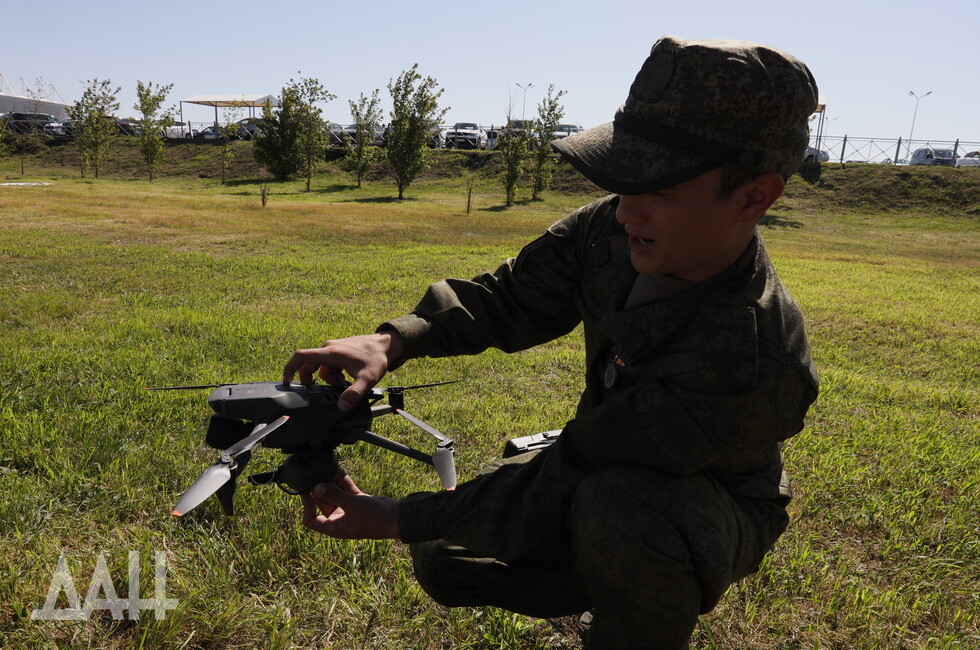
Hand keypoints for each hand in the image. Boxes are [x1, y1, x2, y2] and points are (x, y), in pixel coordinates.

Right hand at [282, 332, 404, 409]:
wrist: (388, 344)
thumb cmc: (377, 358)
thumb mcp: (367, 378)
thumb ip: (353, 393)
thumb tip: (341, 406)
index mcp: (330, 352)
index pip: (301, 357)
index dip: (289, 369)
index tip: (286, 382)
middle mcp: (329, 348)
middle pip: (310, 366)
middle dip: (316, 382)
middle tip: (328, 392)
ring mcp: (334, 348)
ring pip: (322, 368)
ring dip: (330, 380)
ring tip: (346, 385)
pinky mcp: (340, 351)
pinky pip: (330, 365)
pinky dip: (335, 374)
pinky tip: (348, 379)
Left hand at [300, 471, 399, 539]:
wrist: (397, 518)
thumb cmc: (376, 519)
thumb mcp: (353, 506)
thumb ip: (335, 496)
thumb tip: (317, 488)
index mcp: (335, 527)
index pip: (312, 519)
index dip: (306, 506)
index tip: (305, 491)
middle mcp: (339, 519)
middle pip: (322, 502)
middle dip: (319, 489)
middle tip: (315, 474)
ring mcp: (348, 509)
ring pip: (334, 494)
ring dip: (330, 482)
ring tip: (326, 468)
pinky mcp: (357, 501)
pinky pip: (345, 490)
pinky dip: (342, 481)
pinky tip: (338, 469)